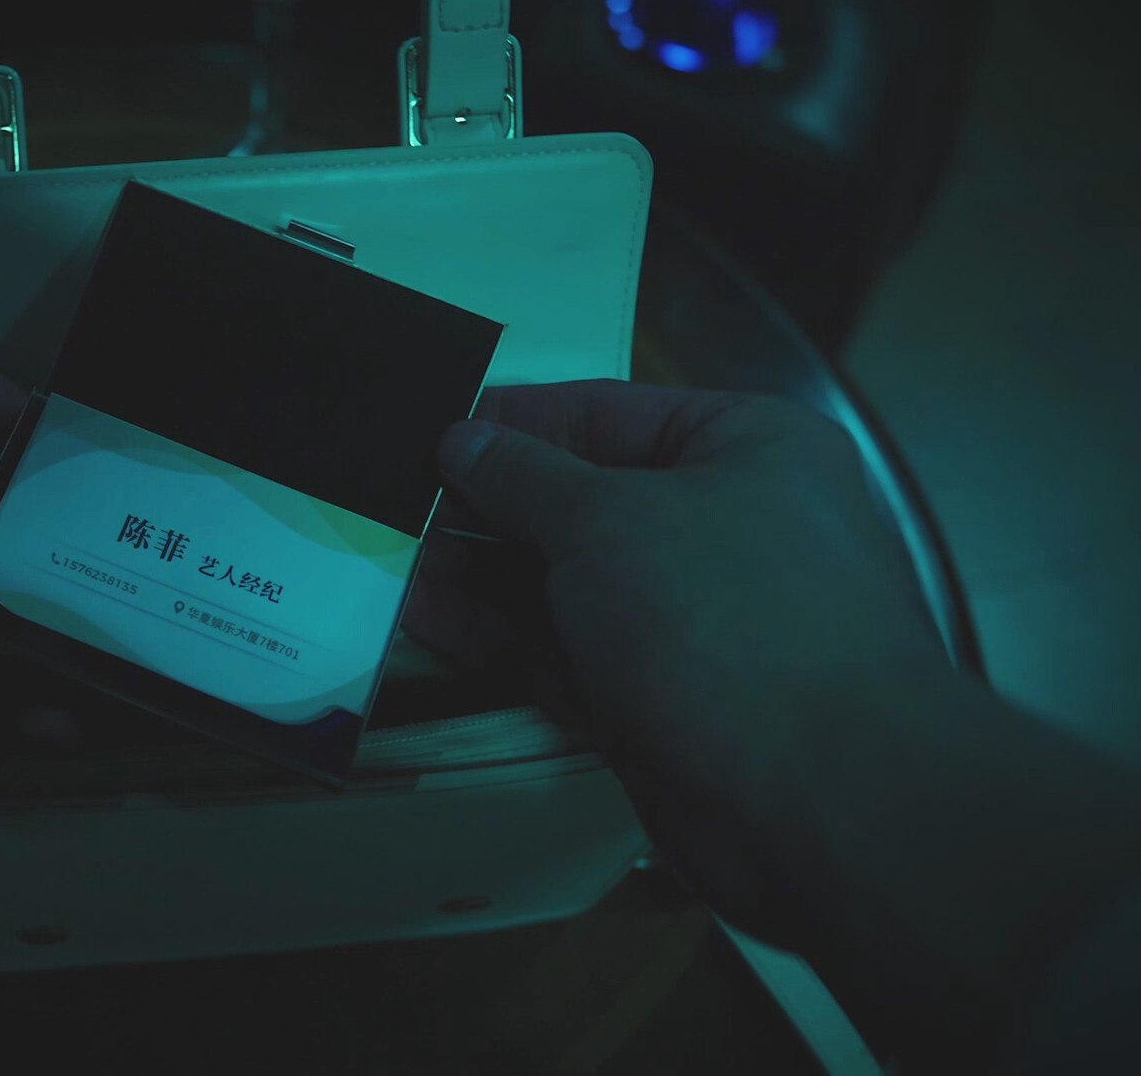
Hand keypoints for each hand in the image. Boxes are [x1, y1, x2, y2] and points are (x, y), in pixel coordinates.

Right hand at [414, 379, 950, 944]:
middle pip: (582, 504)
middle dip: (489, 513)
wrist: (816, 799)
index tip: (434, 431)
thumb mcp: (605, 519)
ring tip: (402, 576)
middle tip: (398, 515)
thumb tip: (465, 440)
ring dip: (485, 582)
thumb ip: (523, 477)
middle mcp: (728, 526)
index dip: (517, 423)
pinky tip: (438, 629)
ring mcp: (696, 620)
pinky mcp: (665, 699)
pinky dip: (509, 644)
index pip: (608, 414)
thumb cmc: (726, 620)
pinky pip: (573, 654)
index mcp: (746, 448)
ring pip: (570, 586)